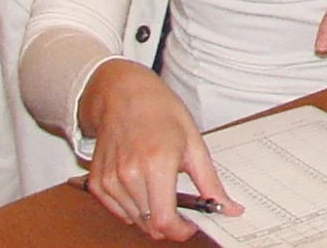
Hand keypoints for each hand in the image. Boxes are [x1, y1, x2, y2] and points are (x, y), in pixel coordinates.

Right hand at [78, 59, 240, 241]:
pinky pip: (119, 212)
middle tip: (182, 205)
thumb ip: (210, 182)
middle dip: (170, 223)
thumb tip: (229, 208)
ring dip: (151, 215)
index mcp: (157, 163)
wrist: (123, 94)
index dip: (181, 232)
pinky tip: (143, 185)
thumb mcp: (194, 142)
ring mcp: (110, 180)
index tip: (192, 226)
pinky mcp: (97, 183)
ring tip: (161, 187)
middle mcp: (129, 174)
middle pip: (150, 225)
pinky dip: (133, 208)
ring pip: (135, 221)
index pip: (164, 220)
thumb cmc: (160, 112)